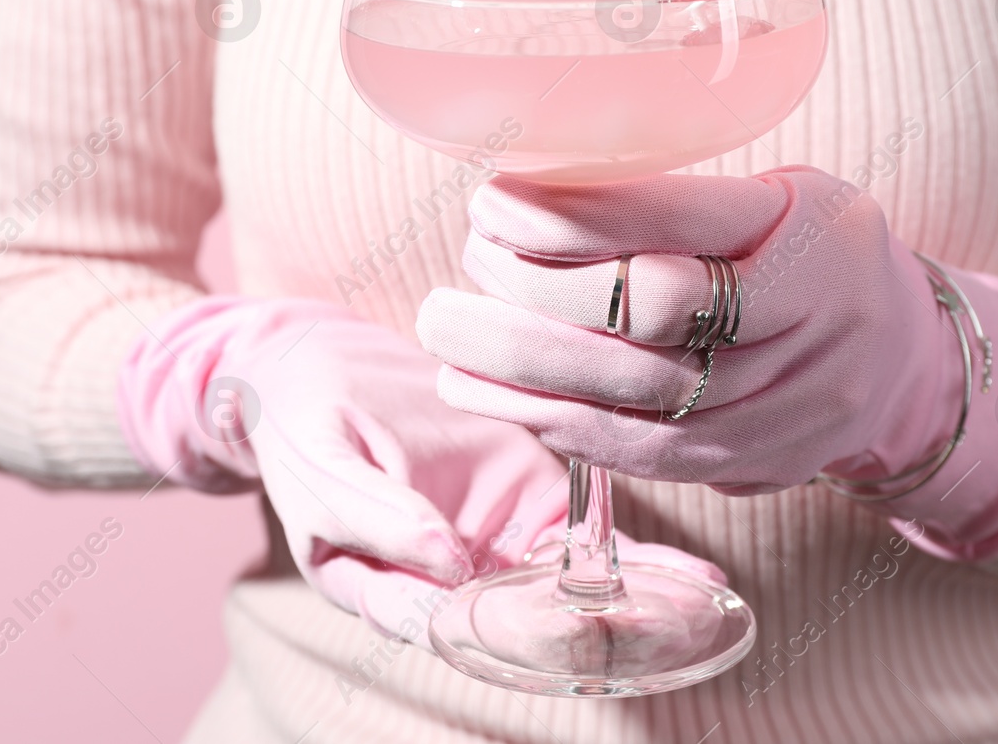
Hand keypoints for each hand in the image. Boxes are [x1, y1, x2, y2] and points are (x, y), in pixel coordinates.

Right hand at [119, 297, 722, 644]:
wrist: (318, 362)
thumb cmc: (301, 420)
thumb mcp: (318, 461)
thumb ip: (377, 515)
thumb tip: (447, 565)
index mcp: (380, 586)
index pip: (448, 625)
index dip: (509, 631)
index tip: (568, 623)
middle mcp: (445, 581)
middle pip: (521, 630)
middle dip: (592, 634)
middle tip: (657, 629)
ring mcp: (492, 544)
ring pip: (568, 598)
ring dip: (634, 612)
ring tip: (696, 612)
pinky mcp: (530, 503)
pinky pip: (589, 545)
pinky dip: (642, 564)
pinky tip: (695, 577)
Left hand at [416, 168, 961, 494]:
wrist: (904, 358)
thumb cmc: (811, 251)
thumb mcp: (774, 194)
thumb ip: (675, 196)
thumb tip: (530, 189)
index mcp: (811, 229)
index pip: (675, 221)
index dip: (571, 214)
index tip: (494, 198)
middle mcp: (810, 319)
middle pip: (650, 313)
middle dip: (533, 290)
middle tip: (464, 263)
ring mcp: (788, 403)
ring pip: (637, 396)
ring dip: (524, 371)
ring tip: (450, 342)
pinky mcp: (758, 462)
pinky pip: (645, 454)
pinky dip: (559, 425)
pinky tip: (497, 397)